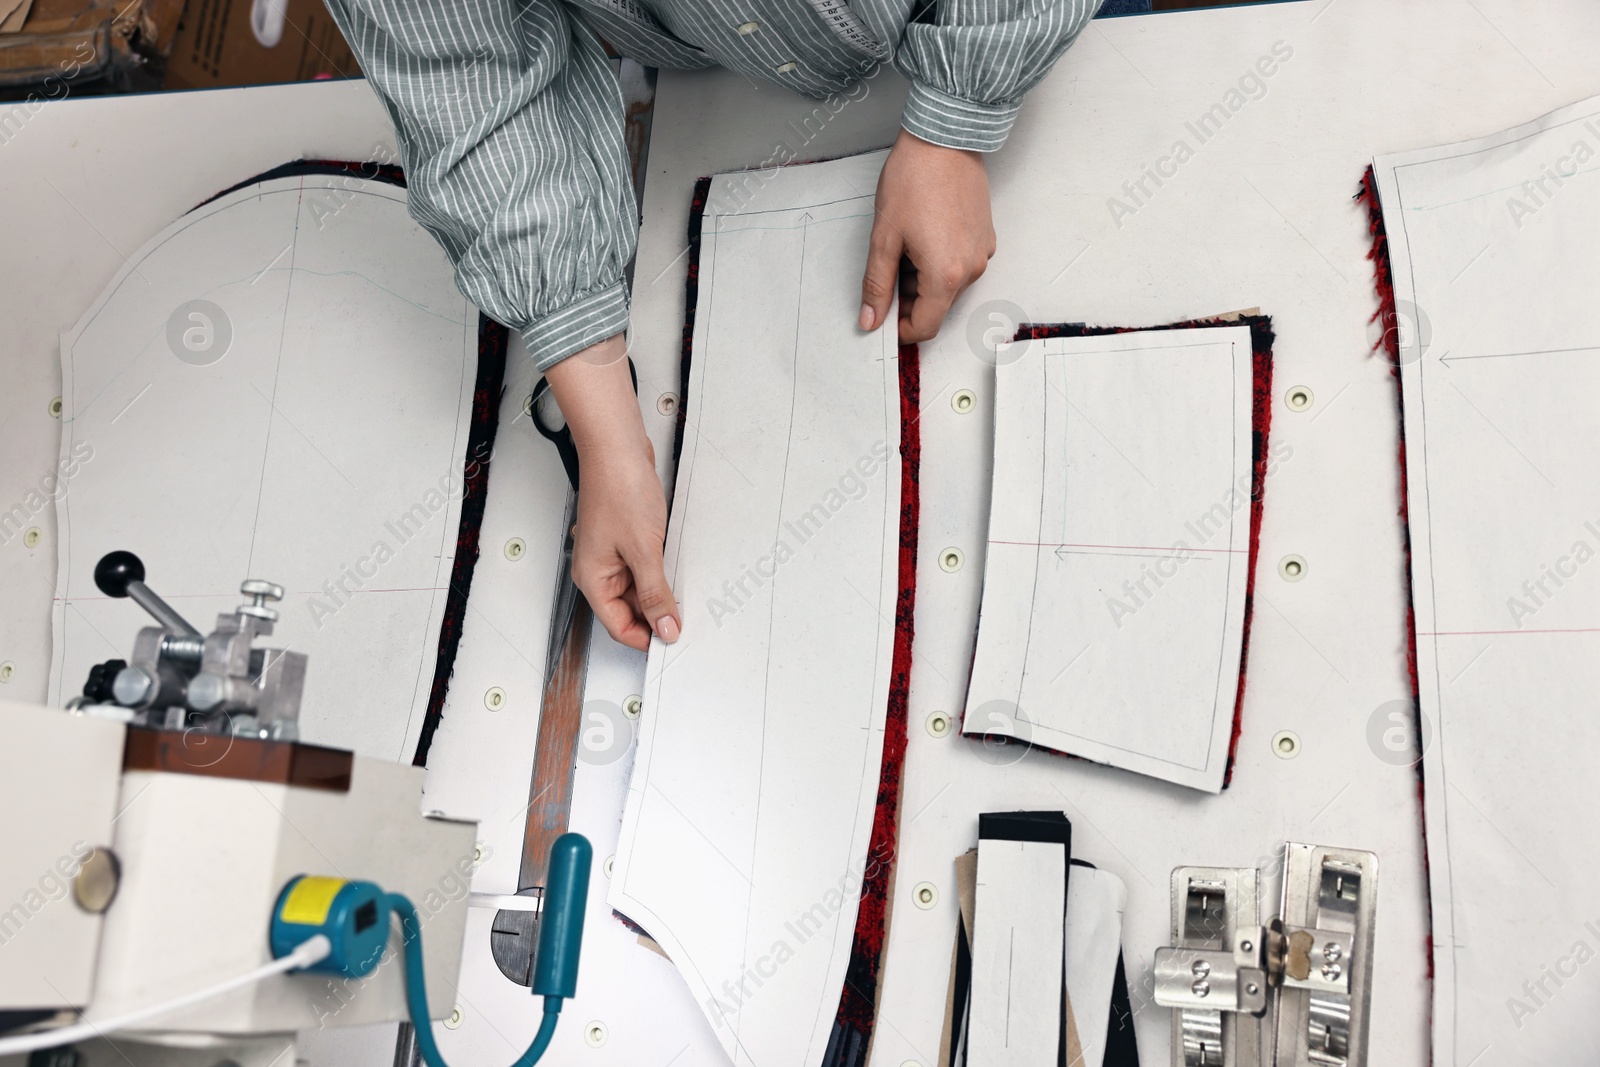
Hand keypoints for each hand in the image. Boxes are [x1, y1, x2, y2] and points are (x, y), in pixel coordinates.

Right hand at [545, 338, 680, 651]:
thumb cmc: (618, 488)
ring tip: (680, 585)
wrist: (617, 447)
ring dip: (659, 592)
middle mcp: (597, 570)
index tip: (673, 637)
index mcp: (592, 579)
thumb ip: (655, 594)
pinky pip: (642, 567)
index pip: (618, 627)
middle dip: (655, 615)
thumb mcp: (644, 550)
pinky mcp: (624, 538)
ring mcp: (610, 554)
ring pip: (637, 590)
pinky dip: (659, 571)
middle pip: (628, 611)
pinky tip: (674, 563)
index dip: (647, 638)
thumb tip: (664, 627)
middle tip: (684, 614)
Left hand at [860, 128, 996, 343]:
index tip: (884, 317)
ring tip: (907, 242)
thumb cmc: (914, 179)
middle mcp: (971, 269)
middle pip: (937, 307)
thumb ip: (877, 285)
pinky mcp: (985, 238)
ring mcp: (982, 253)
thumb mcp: (884, 237)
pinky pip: (961, 265)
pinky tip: (925, 234)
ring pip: (949, 287)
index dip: (901, 329)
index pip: (925, 327)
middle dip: (910, 299)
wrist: (944, 139)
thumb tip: (870, 319)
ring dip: (924, 279)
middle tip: (889, 266)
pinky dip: (941, 262)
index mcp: (946, 275)